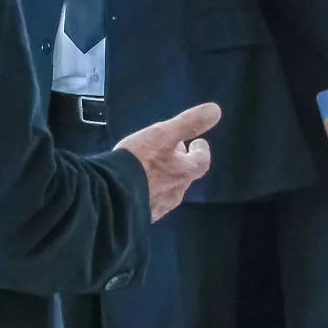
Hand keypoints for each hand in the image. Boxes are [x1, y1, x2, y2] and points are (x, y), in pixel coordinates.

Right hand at [116, 102, 219, 220]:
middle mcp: (176, 192)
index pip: (202, 161)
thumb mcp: (163, 135)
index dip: (201, 151)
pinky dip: (150, 192)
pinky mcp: (142, 217)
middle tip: (171, 151)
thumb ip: (188, 123)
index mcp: (184, 172)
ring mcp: (159, 207)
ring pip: (169, 190)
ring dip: (166, 178)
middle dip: (181, 163)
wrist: (110, 196)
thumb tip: (216, 110)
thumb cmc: (139, 161)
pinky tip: (138, 187)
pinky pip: (151, 203)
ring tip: (153, 168)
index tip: (197, 143)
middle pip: (186, 176)